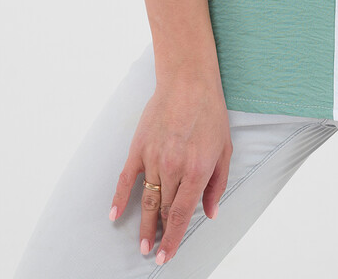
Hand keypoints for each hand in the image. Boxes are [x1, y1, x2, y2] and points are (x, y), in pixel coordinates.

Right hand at [109, 78, 232, 265]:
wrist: (188, 81)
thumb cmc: (210, 113)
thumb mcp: (224, 149)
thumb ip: (217, 185)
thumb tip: (210, 212)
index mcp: (196, 171)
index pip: (180, 215)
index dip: (172, 239)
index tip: (165, 256)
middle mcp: (173, 169)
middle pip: (162, 210)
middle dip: (158, 233)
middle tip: (154, 250)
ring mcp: (153, 159)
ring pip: (146, 200)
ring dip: (142, 224)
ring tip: (141, 243)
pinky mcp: (138, 148)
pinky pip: (125, 179)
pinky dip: (118, 199)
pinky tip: (113, 215)